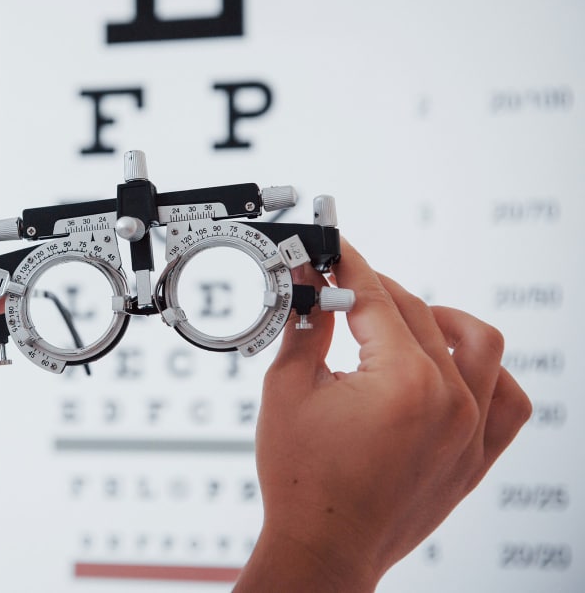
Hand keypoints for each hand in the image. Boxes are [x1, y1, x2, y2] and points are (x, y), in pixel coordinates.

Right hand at [234, 240, 531, 591]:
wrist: (324, 547)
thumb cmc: (302, 480)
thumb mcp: (288, 389)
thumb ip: (305, 326)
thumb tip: (307, 285)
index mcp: (403, 382)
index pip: (376, 298)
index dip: (348, 265)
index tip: (334, 249)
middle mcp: (449, 401)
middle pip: (418, 313)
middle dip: (374, 291)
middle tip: (339, 288)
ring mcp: (471, 430)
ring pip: (480, 344)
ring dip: (440, 320)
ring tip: (404, 322)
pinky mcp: (477, 455)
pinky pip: (508, 398)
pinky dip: (486, 373)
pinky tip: (451, 368)